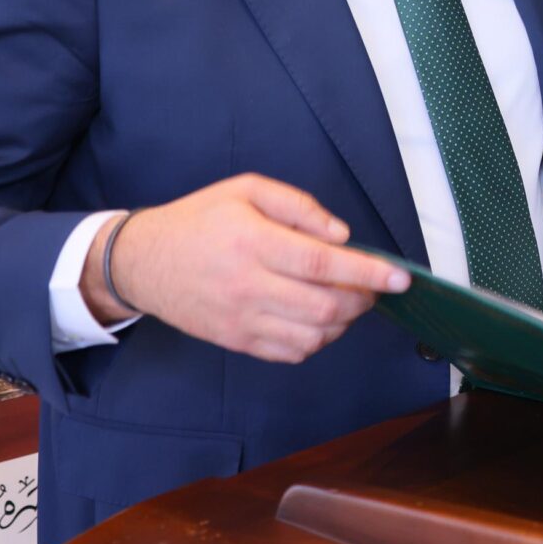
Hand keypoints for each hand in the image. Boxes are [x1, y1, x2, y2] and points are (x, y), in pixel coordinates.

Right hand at [81, 173, 407, 362]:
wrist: (142, 261)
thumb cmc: (199, 220)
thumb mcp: (246, 190)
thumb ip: (299, 207)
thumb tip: (341, 236)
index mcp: (253, 243)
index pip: (323, 264)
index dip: (368, 273)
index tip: (400, 278)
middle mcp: (249, 286)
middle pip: (326, 307)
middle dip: (364, 300)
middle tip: (373, 286)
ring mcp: (242, 320)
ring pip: (314, 337)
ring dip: (345, 323)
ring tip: (346, 300)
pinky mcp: (237, 341)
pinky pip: (291, 353)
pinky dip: (318, 341)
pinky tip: (320, 319)